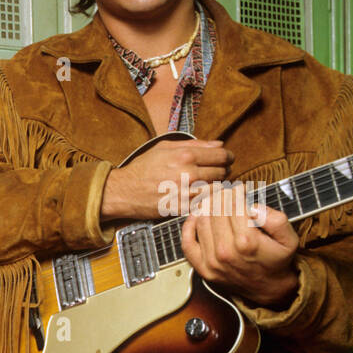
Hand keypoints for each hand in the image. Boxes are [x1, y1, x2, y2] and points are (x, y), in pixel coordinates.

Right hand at [101, 138, 232, 220]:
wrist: (124, 191)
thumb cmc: (143, 168)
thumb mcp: (165, 147)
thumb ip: (194, 144)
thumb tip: (218, 144)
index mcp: (185, 156)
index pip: (221, 155)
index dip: (228, 156)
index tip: (227, 159)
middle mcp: (188, 174)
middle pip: (222, 172)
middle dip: (223, 171)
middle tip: (219, 172)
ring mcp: (186, 193)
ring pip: (217, 189)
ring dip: (217, 187)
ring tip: (211, 184)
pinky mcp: (182, 208)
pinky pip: (205, 203)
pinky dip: (208, 199)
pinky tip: (202, 195)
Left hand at [181, 182, 299, 308]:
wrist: (269, 289)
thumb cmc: (277, 260)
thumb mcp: (289, 239)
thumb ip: (276, 220)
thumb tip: (253, 207)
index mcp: (246, 242)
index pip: (232, 206)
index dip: (236, 192)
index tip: (240, 187)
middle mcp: (225, 252)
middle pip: (215, 211)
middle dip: (222, 196)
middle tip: (227, 191)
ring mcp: (211, 262)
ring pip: (201, 221)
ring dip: (206, 207)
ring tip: (216, 201)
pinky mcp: (202, 268)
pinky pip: (187, 243)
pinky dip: (189, 226)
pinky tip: (197, 216)